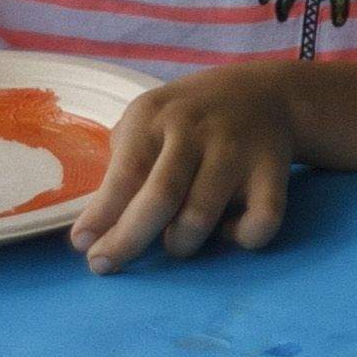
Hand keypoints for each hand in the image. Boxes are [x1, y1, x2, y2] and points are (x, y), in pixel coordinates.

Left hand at [76, 63, 299, 270]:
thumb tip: (97, 219)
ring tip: (175, 242)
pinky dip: (242, 238)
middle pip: (161, 196)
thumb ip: (123, 159)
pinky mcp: (273, 171)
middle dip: (128, 239)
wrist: (264, 93)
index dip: (101, 213)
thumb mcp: (148, 117)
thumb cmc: (188, 118)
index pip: (125, 172)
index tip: (82, 244)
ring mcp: (237, 151)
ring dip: (180, 243)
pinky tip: (228, 231)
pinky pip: (262, 221)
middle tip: (105, 264)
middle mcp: (196, 131)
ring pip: (202, 216)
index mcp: (156, 117)